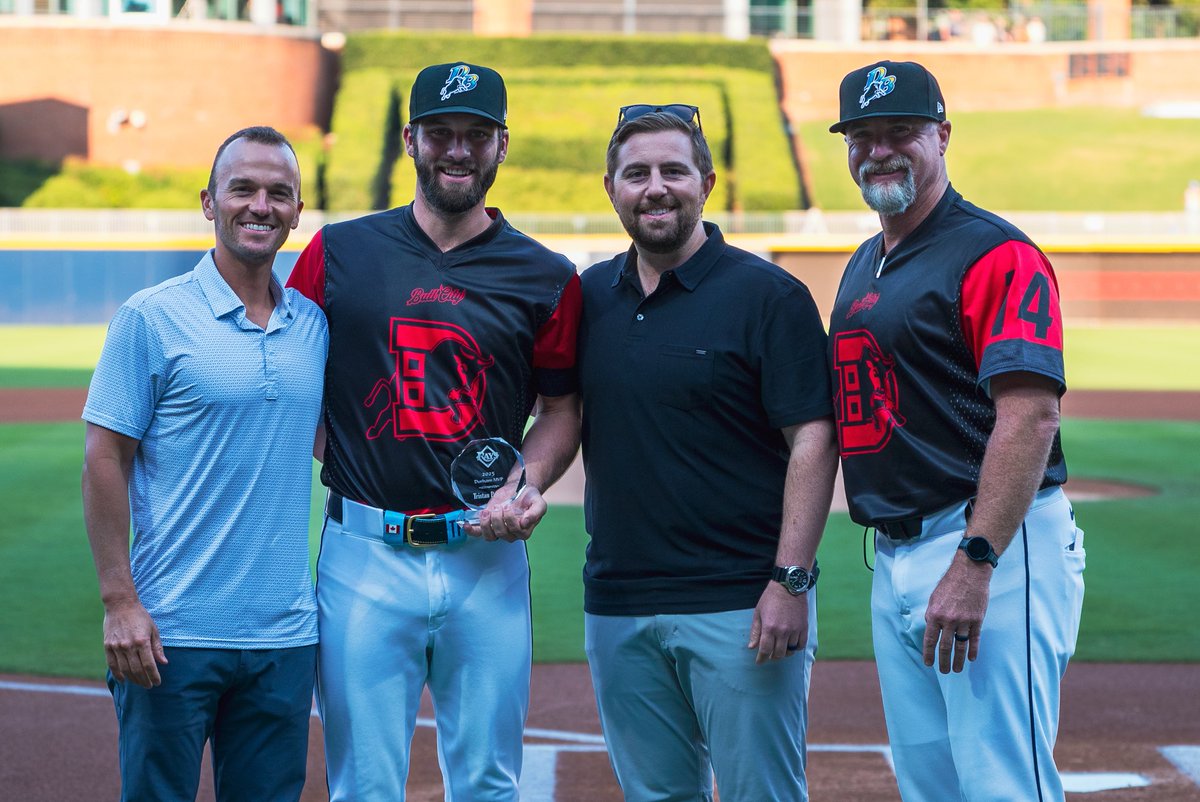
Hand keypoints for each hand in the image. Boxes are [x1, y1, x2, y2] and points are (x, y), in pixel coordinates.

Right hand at [102, 598, 166, 687]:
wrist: (120, 605)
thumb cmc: (140, 617)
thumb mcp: (153, 629)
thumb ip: (157, 647)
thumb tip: (163, 663)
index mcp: (142, 641)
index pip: (149, 665)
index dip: (154, 676)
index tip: (158, 682)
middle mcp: (128, 646)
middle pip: (137, 670)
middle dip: (144, 680)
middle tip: (149, 686)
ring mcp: (116, 647)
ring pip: (125, 669)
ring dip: (133, 679)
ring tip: (140, 683)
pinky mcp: (107, 646)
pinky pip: (112, 665)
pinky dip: (118, 674)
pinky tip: (123, 680)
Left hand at [468, 485, 547, 542]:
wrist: (519, 489)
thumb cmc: (529, 498)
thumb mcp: (539, 502)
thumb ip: (535, 513)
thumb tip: (525, 522)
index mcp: (524, 531)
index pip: (516, 531)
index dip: (510, 520)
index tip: (509, 506)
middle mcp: (511, 534)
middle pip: (501, 533)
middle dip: (498, 518)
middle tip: (500, 506)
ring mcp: (498, 530)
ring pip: (489, 536)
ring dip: (486, 523)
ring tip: (488, 511)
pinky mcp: (488, 524)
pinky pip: (478, 533)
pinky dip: (471, 530)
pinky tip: (466, 525)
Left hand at [748, 583, 809, 664]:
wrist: (789, 586)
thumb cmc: (770, 598)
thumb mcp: (758, 613)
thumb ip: (755, 631)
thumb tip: (752, 647)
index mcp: (769, 628)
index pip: (765, 650)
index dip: (761, 659)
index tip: (759, 662)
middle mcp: (783, 631)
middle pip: (778, 654)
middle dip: (772, 657)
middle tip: (769, 655)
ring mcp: (795, 630)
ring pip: (790, 651)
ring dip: (784, 653)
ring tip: (780, 649)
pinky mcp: (804, 627)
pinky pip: (801, 645)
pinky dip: (796, 648)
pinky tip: (791, 645)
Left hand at [923, 557, 990, 672]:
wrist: (969, 573)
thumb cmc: (949, 584)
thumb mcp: (934, 598)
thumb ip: (932, 615)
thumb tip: (931, 630)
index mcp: (934, 614)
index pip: (930, 640)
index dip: (928, 653)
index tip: (928, 663)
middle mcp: (948, 620)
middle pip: (945, 646)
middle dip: (943, 661)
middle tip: (944, 671)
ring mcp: (964, 621)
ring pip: (960, 645)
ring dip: (958, 660)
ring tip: (956, 670)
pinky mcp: (977, 620)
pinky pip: (974, 639)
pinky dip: (972, 650)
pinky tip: (971, 659)